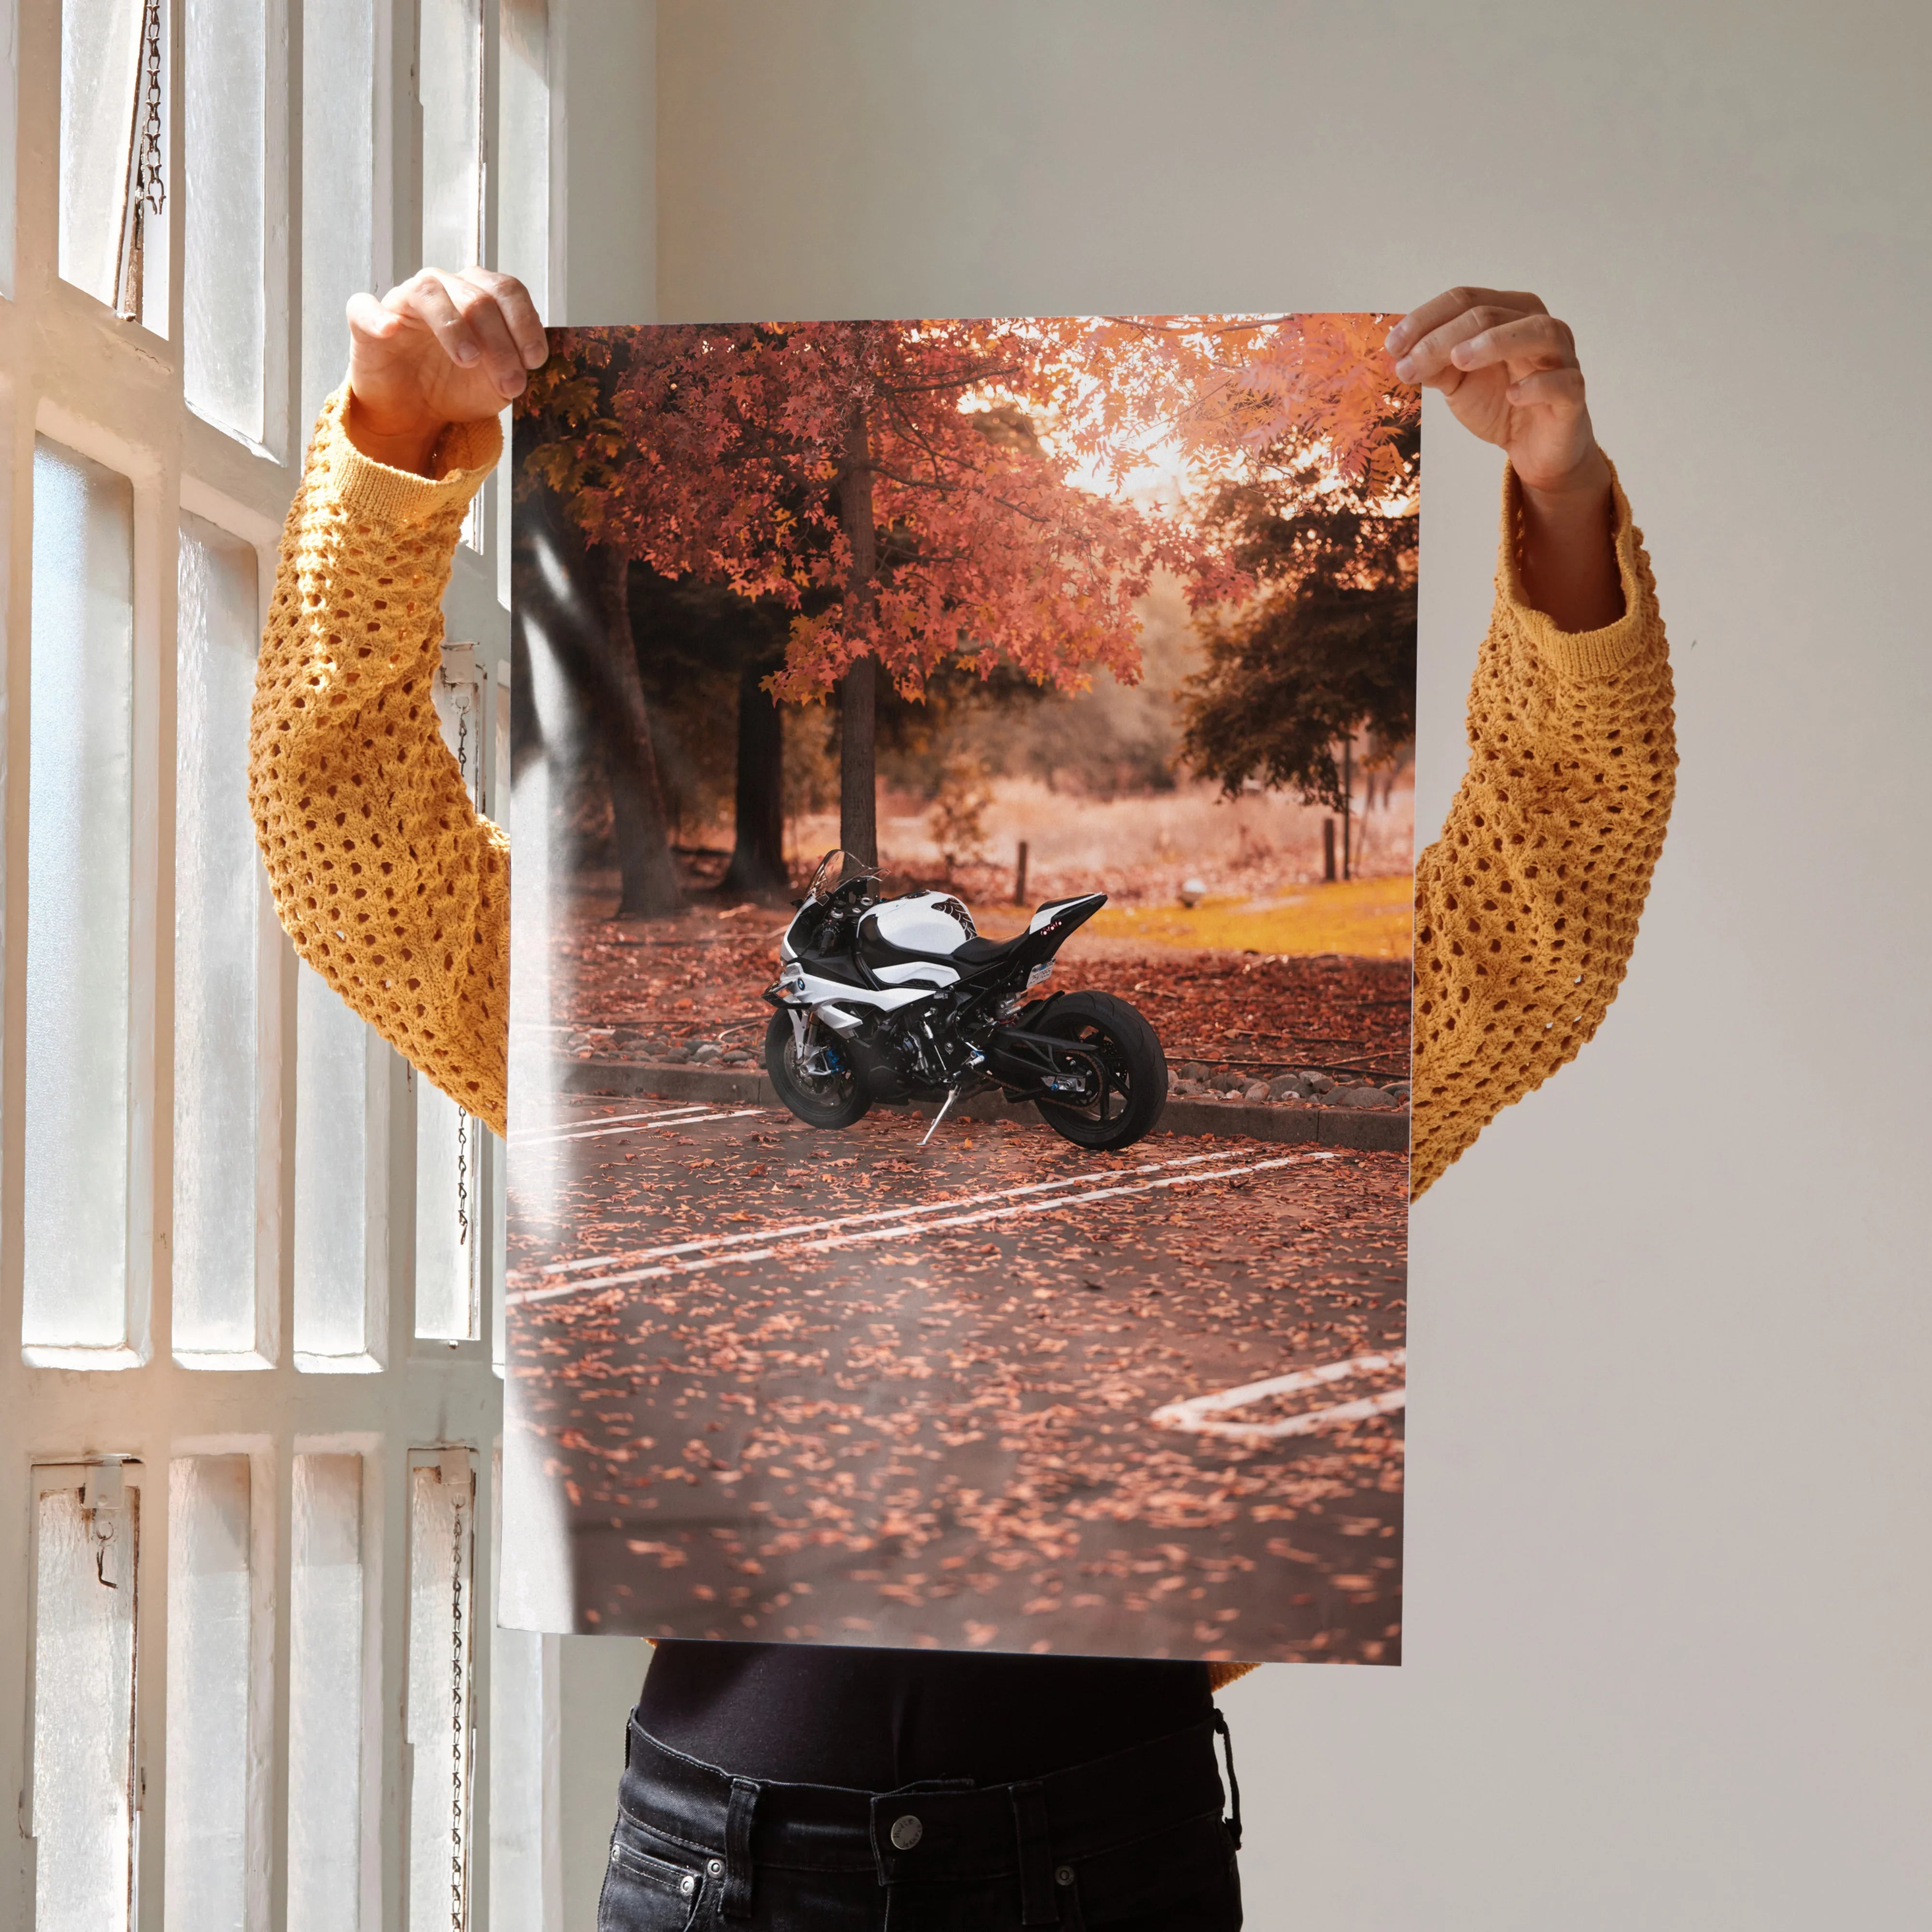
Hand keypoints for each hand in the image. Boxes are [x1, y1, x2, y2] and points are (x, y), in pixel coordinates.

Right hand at [343, 267, 546, 474]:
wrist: (414, 412)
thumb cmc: (457, 387)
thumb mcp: (496, 384)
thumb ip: (514, 367)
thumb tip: (529, 362)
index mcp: (478, 295)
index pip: (507, 291)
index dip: (525, 323)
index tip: (535, 361)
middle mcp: (443, 288)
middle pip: (477, 297)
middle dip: (500, 343)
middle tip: (511, 383)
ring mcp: (404, 301)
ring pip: (429, 293)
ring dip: (454, 327)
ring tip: (469, 360)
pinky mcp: (366, 321)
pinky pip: (365, 307)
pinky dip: (378, 317)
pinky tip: (390, 331)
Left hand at [1387, 287, 1621, 628]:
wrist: (1534, 448)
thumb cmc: (1499, 403)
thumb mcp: (1458, 382)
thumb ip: (1435, 364)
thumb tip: (1402, 353)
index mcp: (1509, 313)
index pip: (1465, 299)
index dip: (1426, 319)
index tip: (1392, 346)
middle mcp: (1538, 326)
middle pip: (1491, 314)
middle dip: (1443, 337)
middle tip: (1409, 364)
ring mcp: (1561, 357)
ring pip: (1537, 332)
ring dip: (1495, 342)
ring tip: (1459, 360)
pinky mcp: (1573, 394)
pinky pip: (1563, 382)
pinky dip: (1537, 385)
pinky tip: (1513, 394)